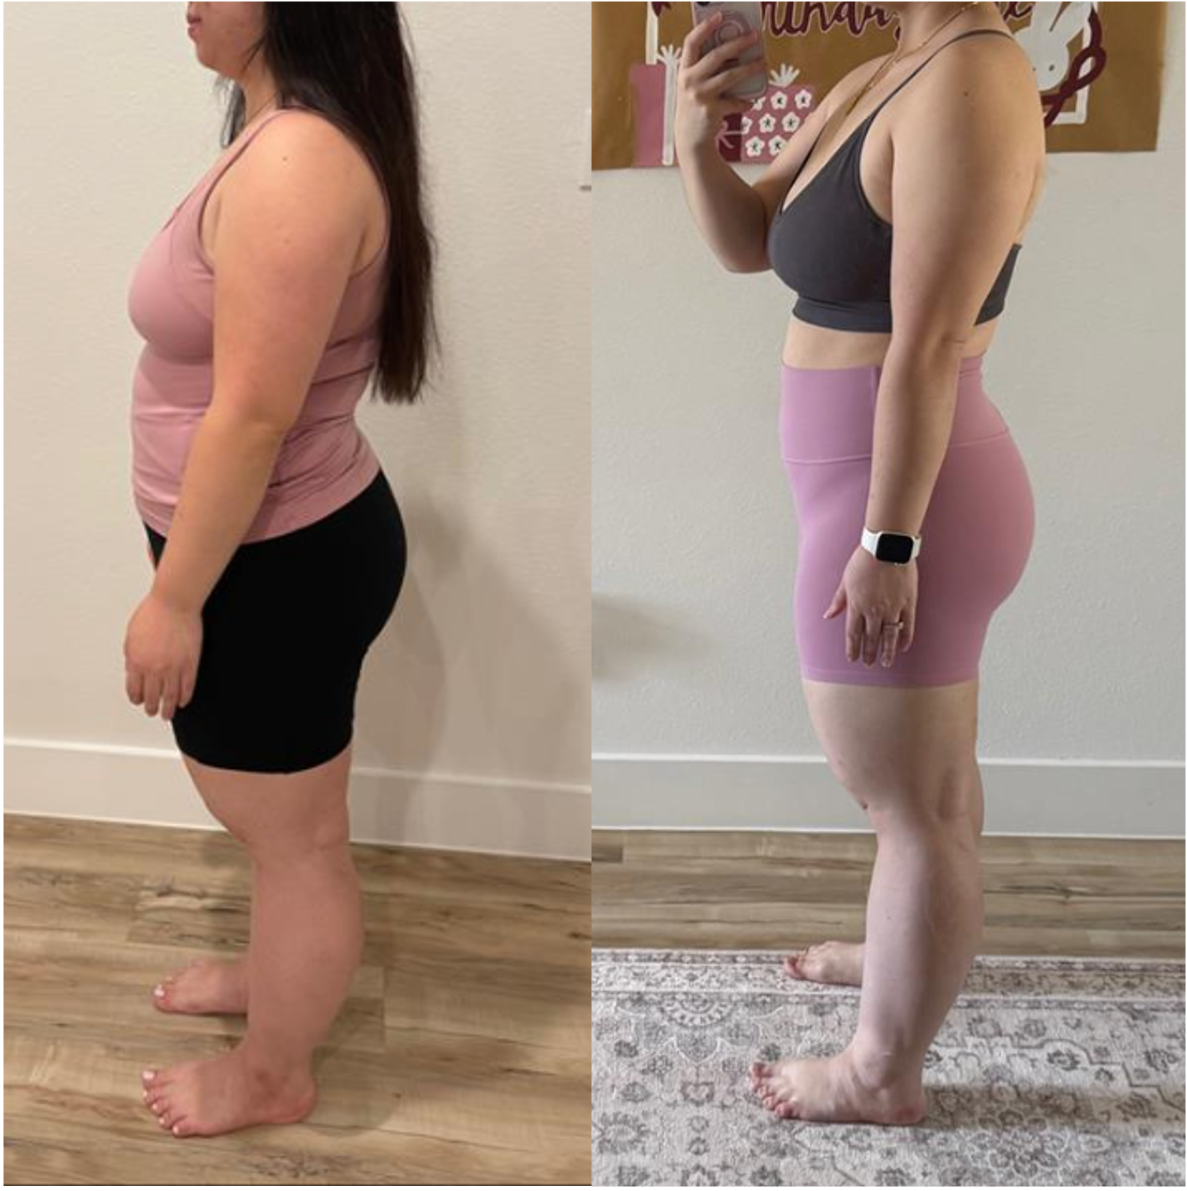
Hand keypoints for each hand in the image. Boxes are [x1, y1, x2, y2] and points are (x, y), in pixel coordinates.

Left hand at [124, 590, 202, 720]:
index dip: (137, 698)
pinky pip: (187, 686)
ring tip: (168, 714)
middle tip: (153, 712)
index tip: (139, 702)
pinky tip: (183, 701)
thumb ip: (131, 654)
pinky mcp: (190, 663)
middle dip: (151, 708)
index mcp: (136, 661)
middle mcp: (154, 668)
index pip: (134, 689)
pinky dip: (185, 697)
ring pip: (170, 696)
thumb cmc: (154, 612)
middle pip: (152, 697)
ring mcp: (173, 667)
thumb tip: (132, 666)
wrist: (174, 603)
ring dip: (168, 709)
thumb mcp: (131, 635)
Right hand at [675, 12, 768, 149]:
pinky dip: (744, 102)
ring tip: (763, 64)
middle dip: (738, 43)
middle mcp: (689, 81)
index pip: (691, 43)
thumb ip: (705, 69)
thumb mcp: (693, 84)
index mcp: (684, 70)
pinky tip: (750, 102)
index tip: (719, 16)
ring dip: (749, 68)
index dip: (704, 27)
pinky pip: (733, 102)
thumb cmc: (695, 105)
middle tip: (754, 37)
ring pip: (729, 76)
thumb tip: (734, 51)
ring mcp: (700, 96)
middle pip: (716, 56)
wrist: (690, 138)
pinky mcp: (711, 111)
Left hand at [823, 545, 916, 668]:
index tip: (853, 658)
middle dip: (869, 653)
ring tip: (885, 663)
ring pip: (889, 636)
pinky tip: (903, 647)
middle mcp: (874, 610)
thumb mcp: (846, 580)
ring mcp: (893, 607)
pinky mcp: (908, 602)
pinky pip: (908, 625)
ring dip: (887, 652)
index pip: (853, 634)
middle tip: (869, 664)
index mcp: (856, 605)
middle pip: (871, 638)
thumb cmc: (863, 560)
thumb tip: (828, 616)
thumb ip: (838, 601)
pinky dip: (905, 638)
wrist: (887, 546)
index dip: (853, 648)